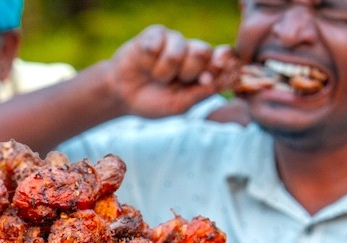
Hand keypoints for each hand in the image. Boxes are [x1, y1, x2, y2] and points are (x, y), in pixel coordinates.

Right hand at [105, 25, 239, 118]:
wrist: (123, 96)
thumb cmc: (153, 102)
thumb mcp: (179, 105)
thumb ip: (200, 93)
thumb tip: (219, 81)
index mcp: (204, 69)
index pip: (223, 57)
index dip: (223, 61)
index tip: (216, 70)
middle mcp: (191, 51)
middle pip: (204, 51)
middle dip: (189, 71)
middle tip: (176, 81)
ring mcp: (174, 41)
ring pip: (179, 50)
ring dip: (164, 71)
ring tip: (156, 77)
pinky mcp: (156, 34)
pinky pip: (157, 44)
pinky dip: (148, 61)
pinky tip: (144, 64)